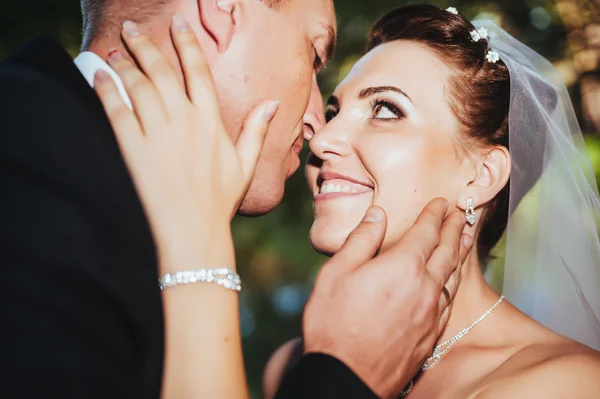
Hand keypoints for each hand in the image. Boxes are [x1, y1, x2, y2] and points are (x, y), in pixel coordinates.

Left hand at [94, 17, 278, 272]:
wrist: (192, 230)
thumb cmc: (219, 200)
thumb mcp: (245, 165)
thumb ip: (256, 131)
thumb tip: (273, 103)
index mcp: (211, 122)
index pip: (198, 71)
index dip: (187, 44)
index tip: (179, 23)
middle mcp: (184, 121)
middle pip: (161, 71)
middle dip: (146, 45)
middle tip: (133, 28)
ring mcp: (158, 134)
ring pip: (138, 86)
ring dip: (124, 63)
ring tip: (115, 49)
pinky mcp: (134, 149)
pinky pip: (117, 111)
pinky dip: (106, 89)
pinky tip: (98, 75)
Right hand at [303, 198, 471, 398]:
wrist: (346, 376)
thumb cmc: (334, 323)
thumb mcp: (336, 272)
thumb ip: (361, 239)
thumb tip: (378, 214)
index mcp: (402, 266)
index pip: (427, 231)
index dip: (436, 214)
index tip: (443, 203)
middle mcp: (424, 286)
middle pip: (447, 251)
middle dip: (455, 229)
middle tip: (461, 214)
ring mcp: (431, 313)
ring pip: (453, 276)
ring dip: (460, 253)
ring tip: (465, 240)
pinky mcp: (431, 335)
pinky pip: (449, 301)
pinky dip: (454, 283)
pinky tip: (451, 282)